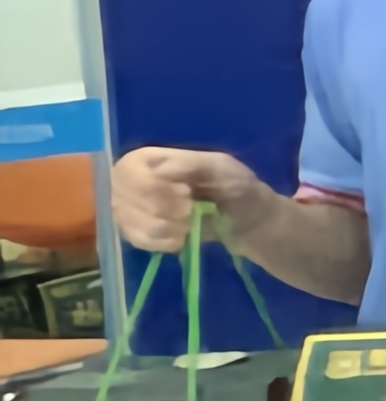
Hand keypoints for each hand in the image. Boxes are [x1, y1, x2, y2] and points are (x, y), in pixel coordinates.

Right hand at [110, 146, 269, 252]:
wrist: (247, 221)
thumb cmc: (234, 187)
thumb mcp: (221, 168)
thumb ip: (191, 165)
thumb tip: (159, 171)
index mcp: (148, 158)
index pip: (130, 170)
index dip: (154, 187)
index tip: (186, 193)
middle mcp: (129, 180)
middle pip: (122, 197)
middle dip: (160, 209)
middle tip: (189, 212)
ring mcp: (128, 208)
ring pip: (127, 221)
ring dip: (163, 227)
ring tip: (189, 224)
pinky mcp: (135, 232)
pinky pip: (136, 239)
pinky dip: (162, 242)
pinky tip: (181, 237)